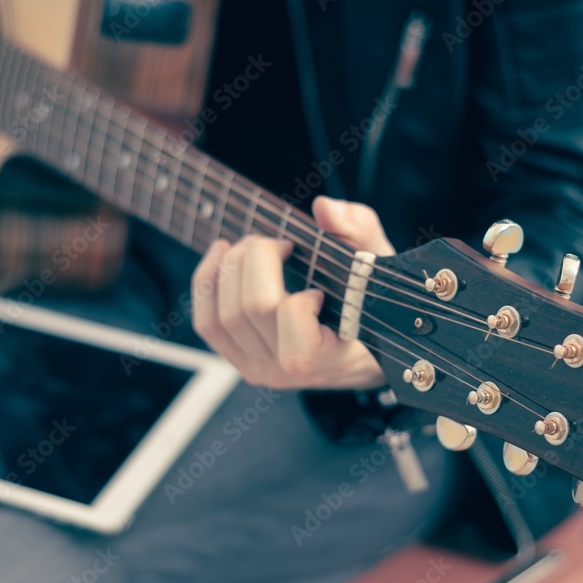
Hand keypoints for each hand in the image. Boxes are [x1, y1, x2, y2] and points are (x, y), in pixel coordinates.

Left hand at [192, 196, 395, 389]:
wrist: (358, 348)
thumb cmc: (370, 305)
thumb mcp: (377, 265)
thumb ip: (359, 231)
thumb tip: (324, 208)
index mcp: (330, 361)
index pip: (298, 349)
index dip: (299, 306)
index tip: (317, 289)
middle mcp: (288, 373)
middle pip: (251, 312)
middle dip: (256, 259)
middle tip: (276, 242)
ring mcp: (259, 369)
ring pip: (221, 317)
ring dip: (230, 266)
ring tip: (252, 244)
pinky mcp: (238, 360)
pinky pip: (206, 323)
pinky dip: (207, 281)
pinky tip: (222, 254)